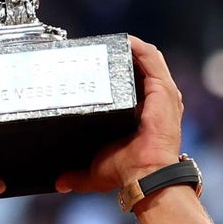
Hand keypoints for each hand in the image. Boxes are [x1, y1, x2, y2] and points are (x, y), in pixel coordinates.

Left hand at [55, 38, 183, 193]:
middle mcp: (156, 102)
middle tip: (99, 52)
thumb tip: (59, 183)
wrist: (145, 174)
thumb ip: (76, 176)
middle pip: (140, 68)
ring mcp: (162, 94)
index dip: (117, 73)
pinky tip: (123, 40)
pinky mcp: (163, 89)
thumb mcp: (96, 172)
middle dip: (122, 57)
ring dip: (130, 48)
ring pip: (148, 59)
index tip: (97, 65)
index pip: (133, 84)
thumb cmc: (128, 173)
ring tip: (109, 41)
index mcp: (143, 115)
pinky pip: (152, 58)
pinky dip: (138, 46)